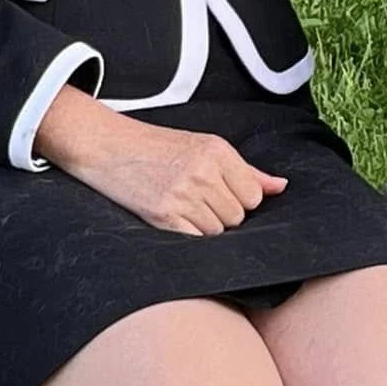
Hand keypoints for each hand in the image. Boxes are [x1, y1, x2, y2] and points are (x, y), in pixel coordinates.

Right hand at [72, 113, 287, 235]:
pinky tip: (173, 219)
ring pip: (217, 232)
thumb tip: (280, 187)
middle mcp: (204, 171)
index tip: (218, 193)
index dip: (238, 199)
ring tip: (181, 206)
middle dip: (220, 214)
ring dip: (202, 226)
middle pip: (236, 217)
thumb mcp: (203, 146)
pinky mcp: (164, 215)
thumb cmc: (155, 146)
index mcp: (217, 151)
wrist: (106, 145)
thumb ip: (245, 170)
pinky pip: (195, 240)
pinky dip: (188, 236)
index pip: (253, 196)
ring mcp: (183, 194)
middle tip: (194, 199)